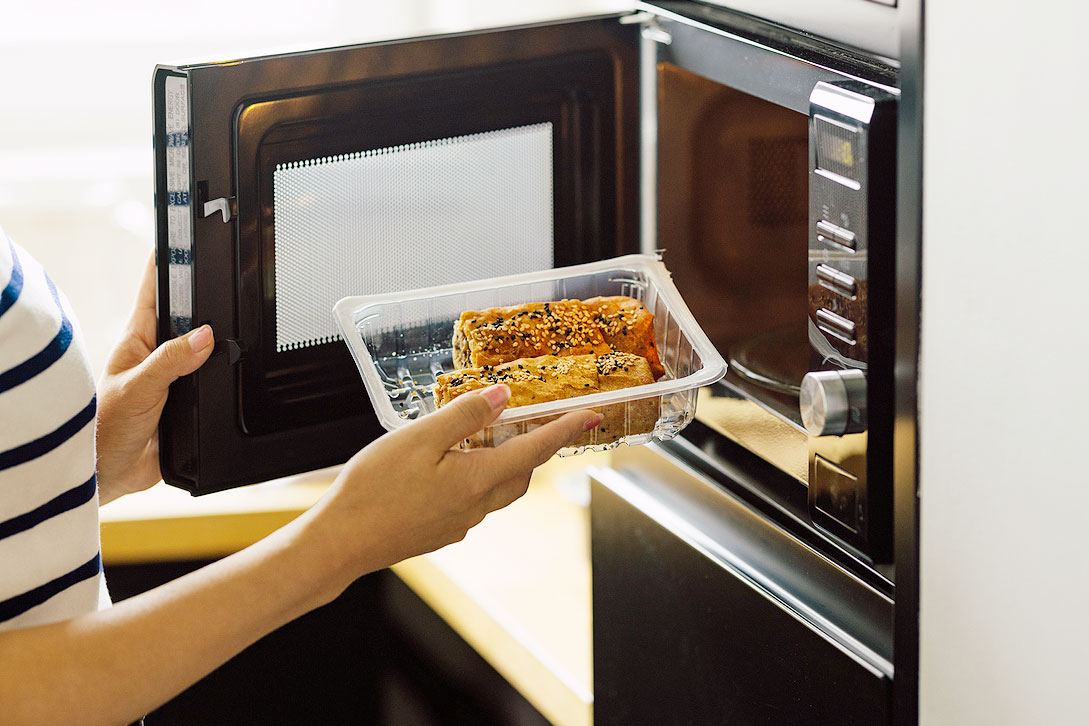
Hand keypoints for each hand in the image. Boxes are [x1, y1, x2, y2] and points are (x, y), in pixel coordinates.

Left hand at [95, 254, 214, 503]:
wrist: (109, 477)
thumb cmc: (104, 429)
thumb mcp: (138, 387)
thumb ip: (172, 360)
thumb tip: (207, 335)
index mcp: (138, 340)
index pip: (155, 291)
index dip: (167, 264)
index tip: (182, 239)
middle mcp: (158, 356)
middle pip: (189, 318)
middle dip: (208, 302)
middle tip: (230, 278)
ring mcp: (175, 379)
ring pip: (206, 352)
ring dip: (222, 347)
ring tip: (242, 326)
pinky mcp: (190, 404)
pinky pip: (215, 385)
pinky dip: (227, 380)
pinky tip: (239, 373)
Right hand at [306, 384, 601, 581]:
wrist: (341, 543)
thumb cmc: (374, 490)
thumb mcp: (418, 439)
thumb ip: (464, 416)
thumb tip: (502, 398)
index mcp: (478, 479)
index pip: (536, 450)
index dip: (566, 430)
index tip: (592, 415)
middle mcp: (477, 506)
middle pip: (521, 472)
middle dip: (535, 448)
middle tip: (536, 422)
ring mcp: (459, 523)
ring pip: (497, 489)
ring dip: (503, 464)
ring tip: (484, 438)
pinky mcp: (440, 532)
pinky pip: (472, 502)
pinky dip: (475, 480)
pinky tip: (447, 469)